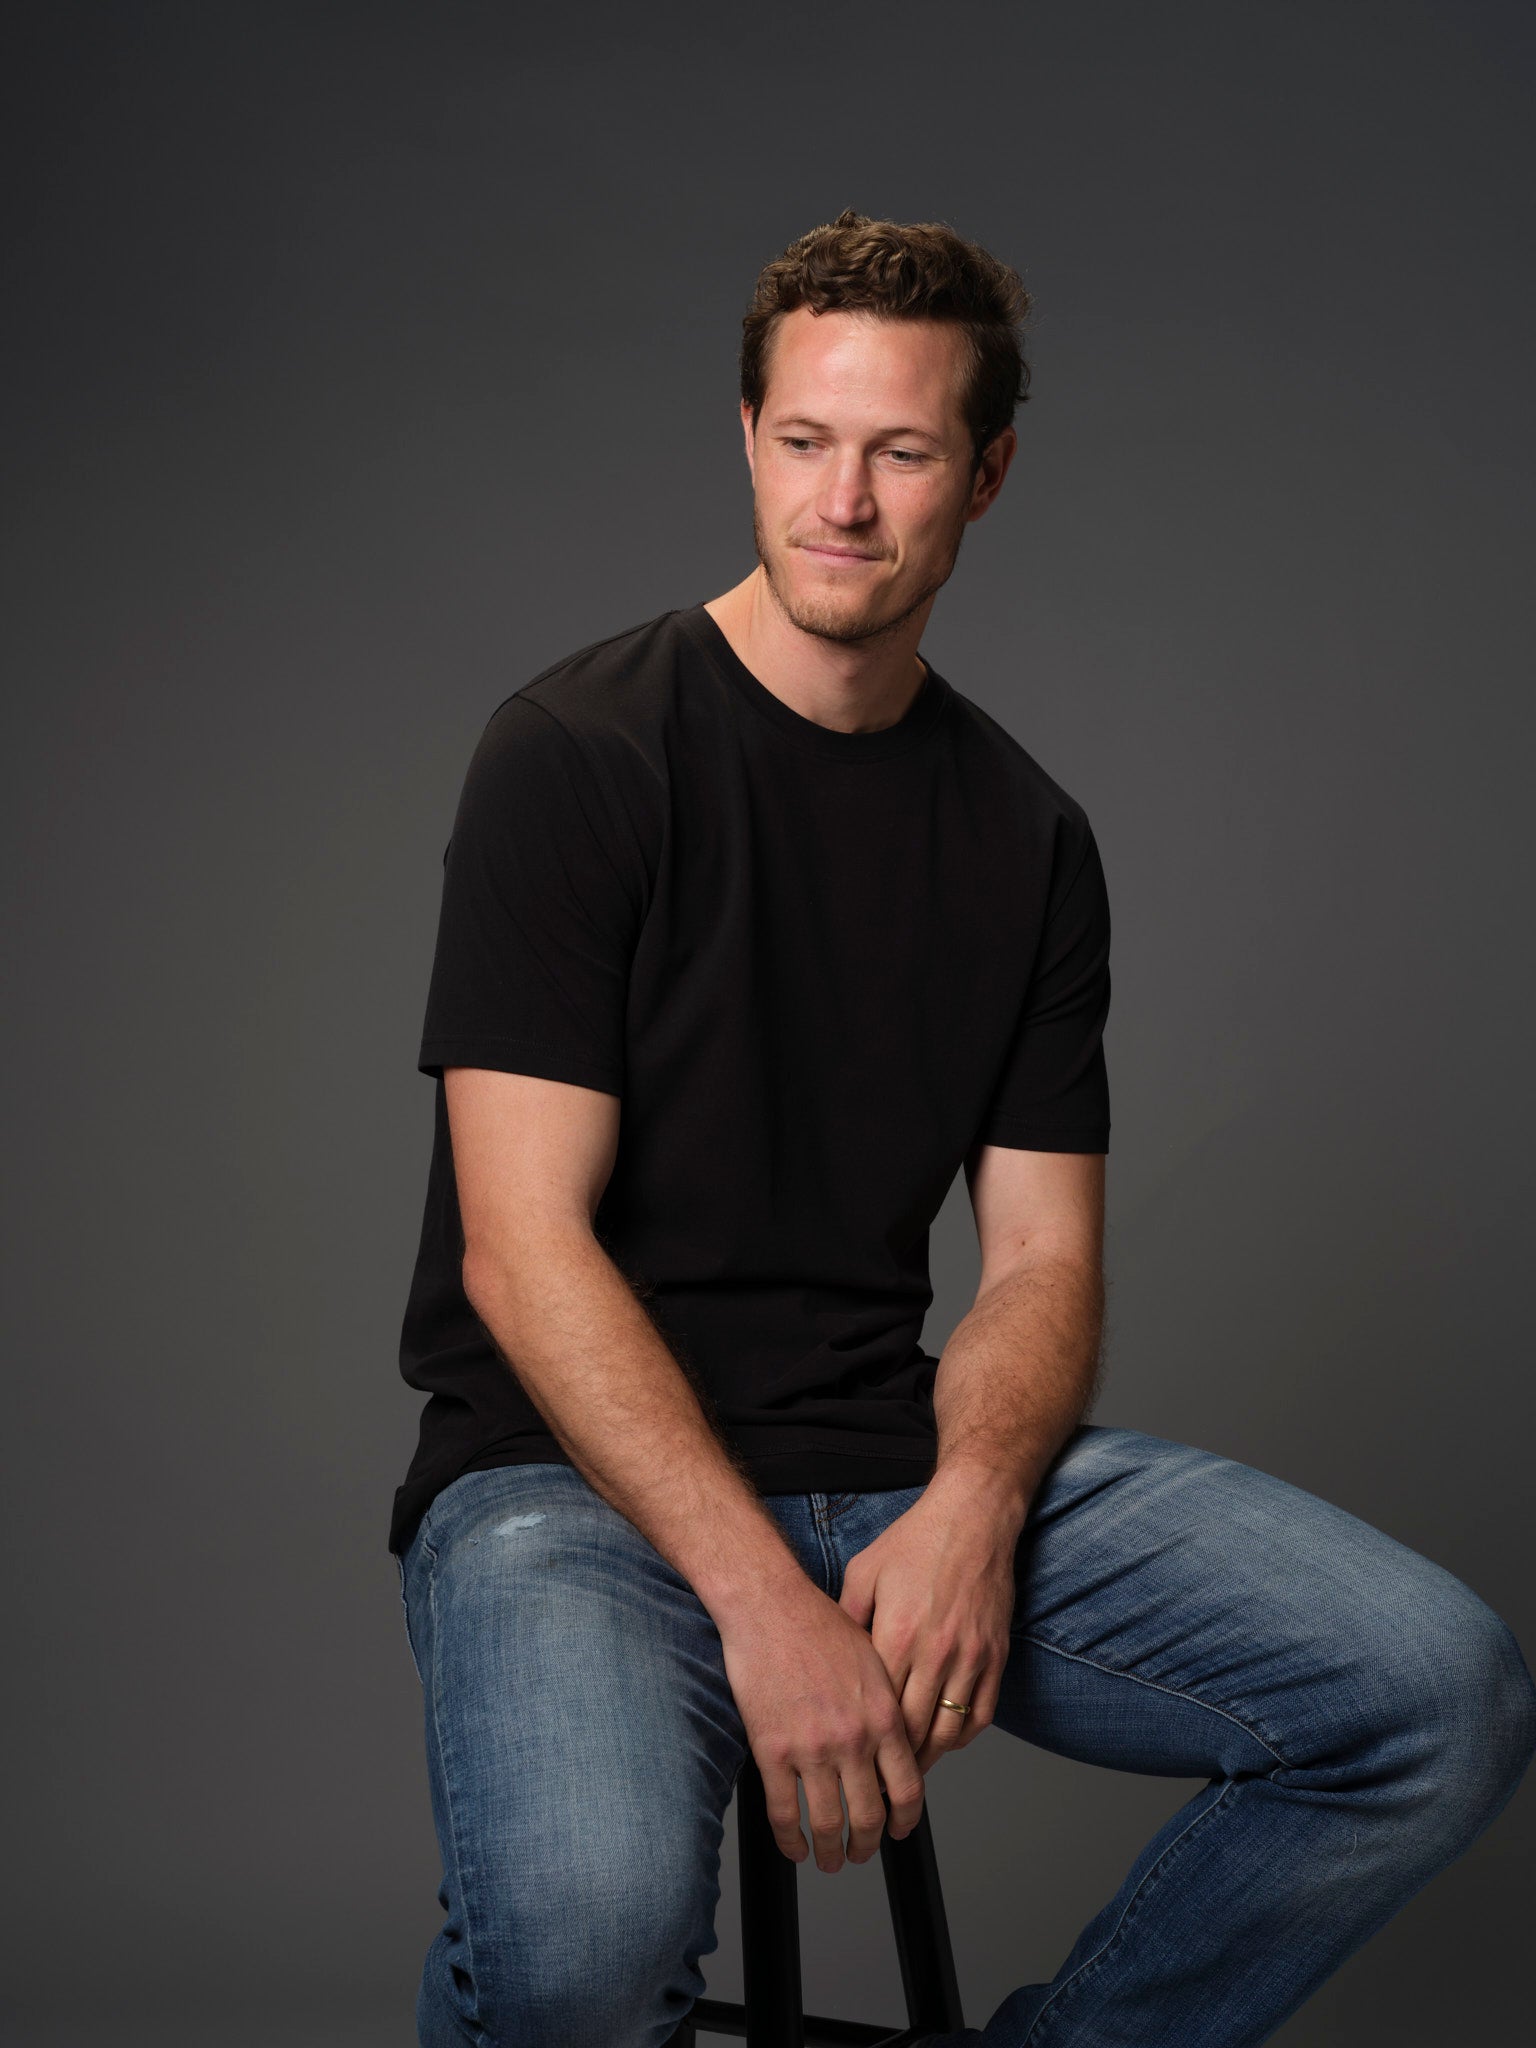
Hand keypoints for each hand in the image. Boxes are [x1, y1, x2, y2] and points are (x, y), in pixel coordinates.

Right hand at [717, 1576, 926, 1872]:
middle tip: (861, 1854)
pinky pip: (784, 1812)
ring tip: (828, 1860)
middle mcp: (854, 1739)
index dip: (905, 1820)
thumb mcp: (873, 1658)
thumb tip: (896, 1741)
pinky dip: (789, 1839)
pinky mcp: (772, 1751)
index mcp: (884, 1716)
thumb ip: (886, 1703)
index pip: (907, 1788)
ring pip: (827, 1823)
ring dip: (830, 1852)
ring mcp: (812, 1749)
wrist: (770, 1605)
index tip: (898, 1832)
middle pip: (870, 1815)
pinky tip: (793, 1847)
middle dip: (867, 1845)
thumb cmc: (819, 1622)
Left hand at [836, 1478, 1019, 1772]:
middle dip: (892, 1766)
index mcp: (896, 1635)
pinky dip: (962, 1738)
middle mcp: (935, 1653)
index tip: (850, 1764)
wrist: (974, 1517)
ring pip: (949, 1733)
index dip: (864, 1745)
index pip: (877, 1712)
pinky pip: (981, 1715)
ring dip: (928, 1759)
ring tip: (906, 1773)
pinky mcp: (995, 1656)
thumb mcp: (863, 1573)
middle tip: (875, 1786)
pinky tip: (944, 1741)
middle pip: (912, 1733)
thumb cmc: (915, 1541)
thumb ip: (846, 1620)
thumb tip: (829, 1659)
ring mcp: (970, 1658)